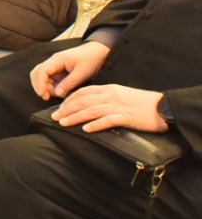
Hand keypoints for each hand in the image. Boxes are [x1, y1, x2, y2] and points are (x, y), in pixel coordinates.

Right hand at [29, 39, 110, 99]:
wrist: (98, 52)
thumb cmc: (91, 59)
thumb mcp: (82, 72)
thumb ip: (69, 83)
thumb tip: (56, 93)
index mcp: (57, 60)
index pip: (41, 71)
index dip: (39, 84)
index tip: (42, 94)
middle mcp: (53, 63)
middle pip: (37, 73)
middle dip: (39, 86)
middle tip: (46, 97)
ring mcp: (55, 67)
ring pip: (42, 78)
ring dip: (46, 88)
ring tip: (57, 95)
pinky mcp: (59, 72)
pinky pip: (50, 80)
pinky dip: (52, 88)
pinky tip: (60, 92)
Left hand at [51, 84, 168, 133]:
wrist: (164, 107)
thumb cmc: (142, 103)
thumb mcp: (121, 95)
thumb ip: (105, 98)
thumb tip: (89, 106)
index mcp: (109, 89)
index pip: (83, 92)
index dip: (69, 99)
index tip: (59, 107)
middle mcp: (111, 96)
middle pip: (83, 101)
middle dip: (66, 109)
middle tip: (54, 117)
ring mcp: (119, 106)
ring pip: (91, 110)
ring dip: (75, 116)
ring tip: (62, 123)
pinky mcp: (127, 117)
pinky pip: (108, 121)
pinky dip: (95, 125)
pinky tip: (86, 129)